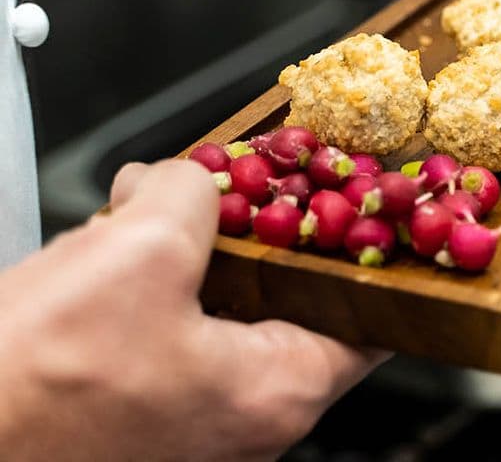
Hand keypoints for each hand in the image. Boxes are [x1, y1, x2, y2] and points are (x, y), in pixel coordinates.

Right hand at [0, 159, 384, 460]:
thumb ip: (194, 191)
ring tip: (157, 205)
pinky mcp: (137, 406)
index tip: (370, 198)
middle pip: (289, 291)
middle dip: (260, 224)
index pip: (371, 311)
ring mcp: (190, 416)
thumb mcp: (141, 248)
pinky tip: (116, 238)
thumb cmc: (31, 390)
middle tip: (249, 178)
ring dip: (192, 244)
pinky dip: (150, 274)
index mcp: (277, 389)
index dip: (374, 245)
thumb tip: (193, 179)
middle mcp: (244, 415)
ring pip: (223, 299)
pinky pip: (171, 321)